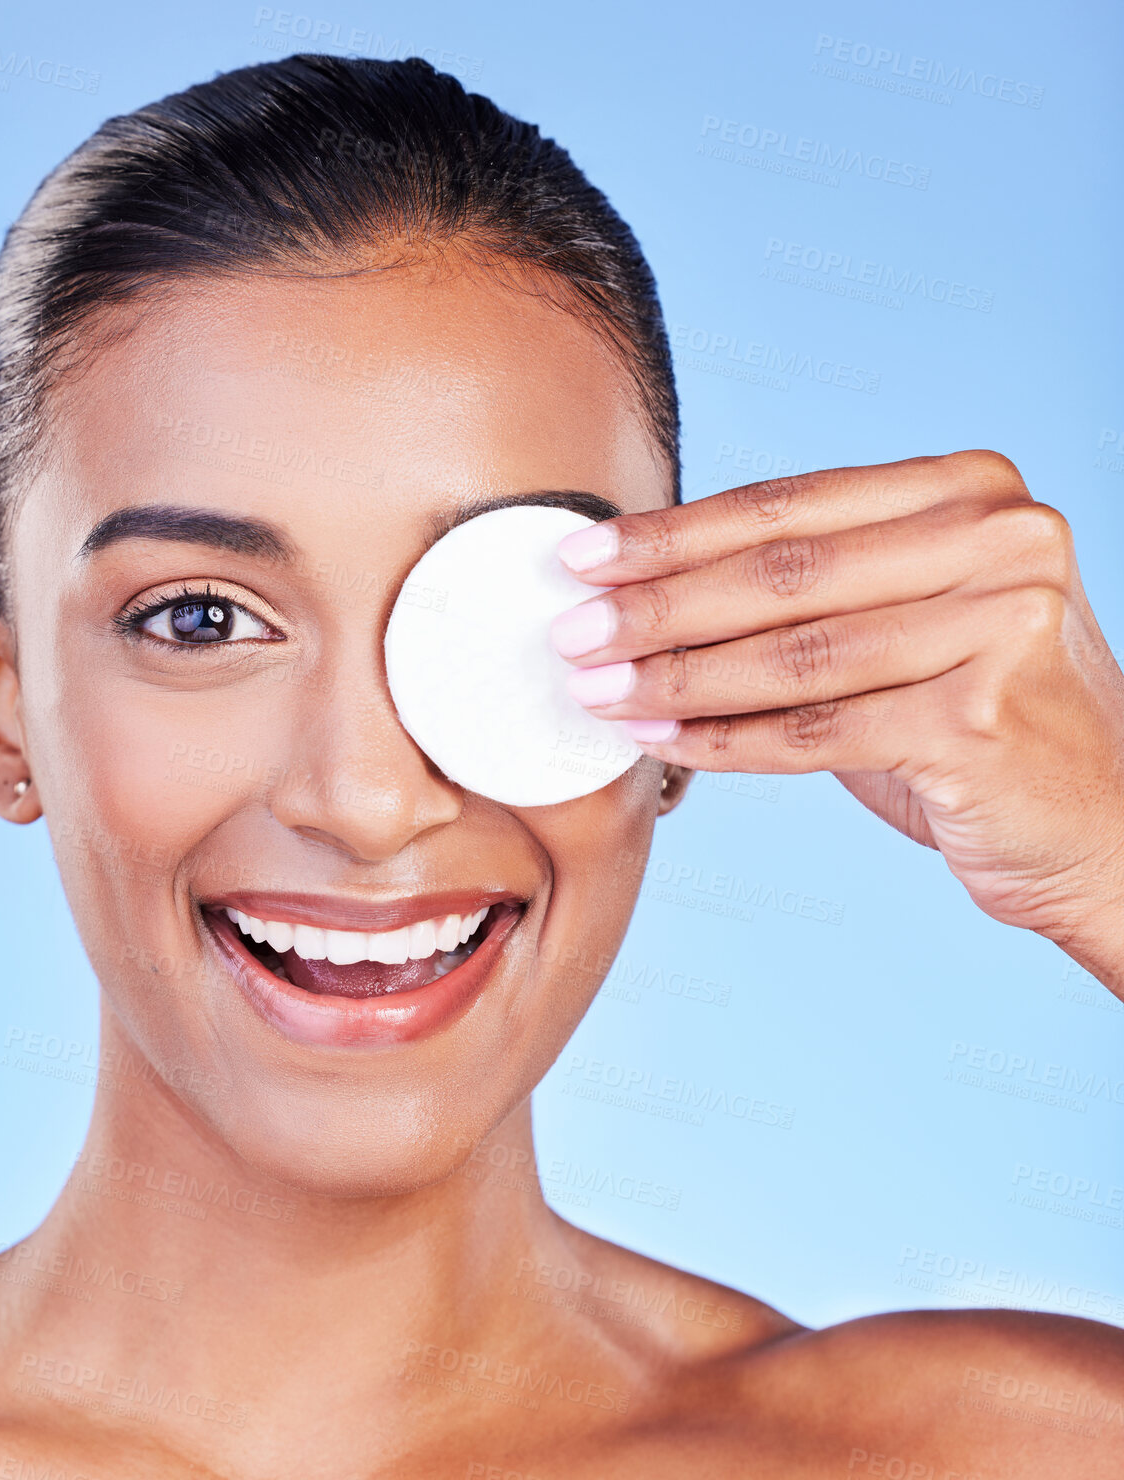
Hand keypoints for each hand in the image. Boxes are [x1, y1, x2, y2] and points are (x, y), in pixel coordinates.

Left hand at [550, 452, 1123, 989]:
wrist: (1104, 826)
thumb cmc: (983, 722)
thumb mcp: (909, 628)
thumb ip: (813, 596)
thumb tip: (651, 591)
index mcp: (973, 493)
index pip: (791, 505)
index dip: (676, 532)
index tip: (585, 555)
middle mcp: (997, 541)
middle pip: (783, 573)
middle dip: (657, 603)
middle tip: (570, 626)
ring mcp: (998, 626)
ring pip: (791, 654)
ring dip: (674, 676)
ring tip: (594, 688)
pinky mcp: (980, 719)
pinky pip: (816, 731)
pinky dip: (725, 741)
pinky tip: (659, 743)